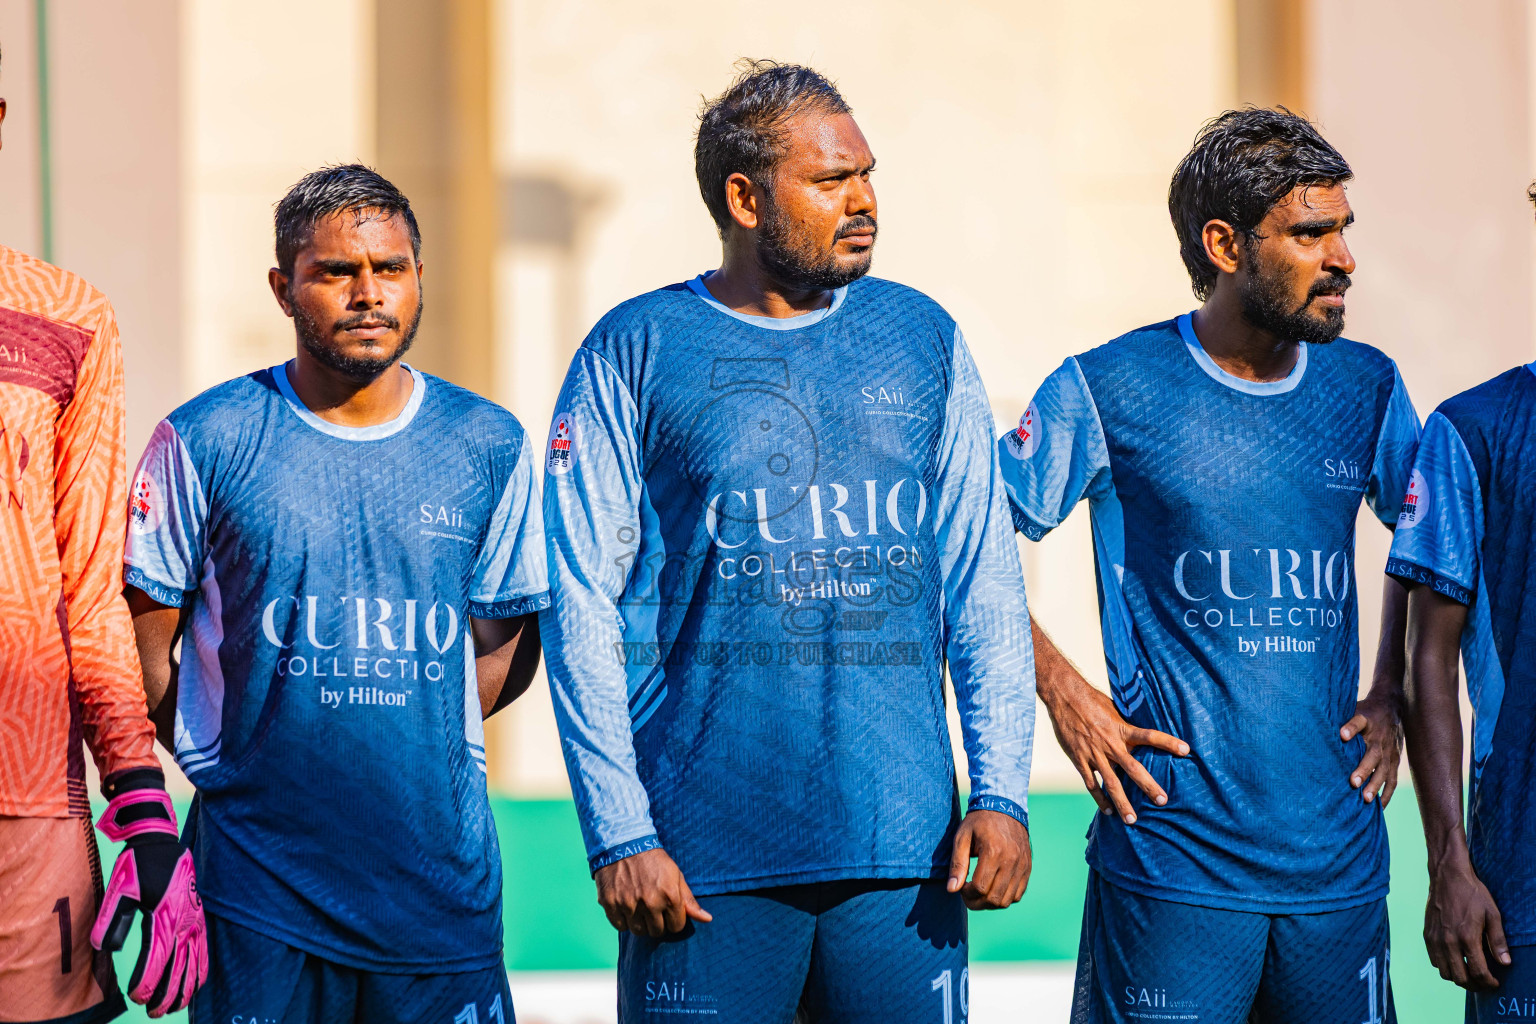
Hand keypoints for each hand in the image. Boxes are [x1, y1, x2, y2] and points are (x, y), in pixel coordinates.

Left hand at [91, 770, 206, 1017]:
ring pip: (194, 960)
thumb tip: (102, 948)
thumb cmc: (138, 866)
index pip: (158, 957)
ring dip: (185, 987)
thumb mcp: (119, 888)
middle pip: (179, 965)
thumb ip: (111, 918)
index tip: (138, 997)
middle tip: (154, 1012)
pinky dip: (202, 969)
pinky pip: (204, 948)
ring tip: (174, 1007)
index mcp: (163, 915)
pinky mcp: (198, 916)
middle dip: (167, 993)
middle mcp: (183, 920)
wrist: (161, 843)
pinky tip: (197, 984)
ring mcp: (194, 919)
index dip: (148, 981)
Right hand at [595, 847, 712, 937]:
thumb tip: (707, 919)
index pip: (676, 927)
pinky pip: (620, 926)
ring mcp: (629, 904)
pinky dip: (623, 920)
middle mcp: (650, 902)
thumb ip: (689, 901)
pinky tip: (626, 906)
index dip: (673, 919)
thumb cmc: (654, 861)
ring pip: (638, 931)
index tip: (668, 910)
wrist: (624, 843)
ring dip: (640, 923)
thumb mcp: (676, 876)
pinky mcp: (610, 903)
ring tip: (639, 907)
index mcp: (670, 896)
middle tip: (652, 908)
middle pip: (657, 932)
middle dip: (657, 923)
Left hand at [946, 809, 1030, 909]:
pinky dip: (1005, 897)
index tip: (960, 887)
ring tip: (979, 894)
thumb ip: (957, 864)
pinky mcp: (1027, 867)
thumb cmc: (979, 822)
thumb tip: (952, 889)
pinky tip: (993, 888)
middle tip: (967, 895)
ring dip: (990, 903)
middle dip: (977, 903)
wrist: (1004, 807)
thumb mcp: (962, 838)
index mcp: (993, 851)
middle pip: (994, 898)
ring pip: (1007, 900)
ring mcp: (1022, 865)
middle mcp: (1011, 860)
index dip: (967, 894)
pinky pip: (1018, 894)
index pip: (980, 888)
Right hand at [1043, 677, 1187, 823]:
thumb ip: (1126, 725)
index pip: (1149, 736)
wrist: (1065, 696)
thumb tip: (1141, 733)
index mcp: (1121, 729)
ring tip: (1132, 820)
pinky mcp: (1079, 759)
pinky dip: (1099, 798)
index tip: (1186, 750)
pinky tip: (1108, 810)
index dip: (1168, 742)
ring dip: (1122, 802)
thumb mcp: (1113, 708)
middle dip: (1148, 785)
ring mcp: (1094, 754)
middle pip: (1133, 768)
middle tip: (1162, 800)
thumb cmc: (1091, 700)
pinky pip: (1090, 783)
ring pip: (1111, 782)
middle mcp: (1110, 744)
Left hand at [1341, 688, 1402, 803]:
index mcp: (1366, 721)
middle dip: (1363, 769)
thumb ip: (1336, 717)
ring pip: (1384, 770)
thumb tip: (1308, 723)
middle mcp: (1378, 738)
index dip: (1351, 728)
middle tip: (1352, 782)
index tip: (1342, 735)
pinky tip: (1378, 808)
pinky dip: (1386, 794)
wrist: (1390, 708)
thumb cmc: (1363, 713)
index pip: (1358, 722)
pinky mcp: (1394, 762)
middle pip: (1372, 754)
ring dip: (1375, 785)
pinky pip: (1392, 780)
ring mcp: (1388, 752)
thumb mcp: (1351, 709)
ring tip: (1365, 799)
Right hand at [1425, 854, 1508, 989]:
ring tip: (1469, 974)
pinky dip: (1445, 966)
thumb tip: (1505, 963)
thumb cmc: (1472, 893)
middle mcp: (1448, 941)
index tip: (1495, 983)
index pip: (1478, 972)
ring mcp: (1435, 939)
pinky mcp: (1427, 935)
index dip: (1489, 982)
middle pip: (1459, 977)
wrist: (1447, 876)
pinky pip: (1434, 960)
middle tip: (1483, 983)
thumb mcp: (1492, 914)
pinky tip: (1455, 960)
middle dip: (1474, 985)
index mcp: (1467, 937)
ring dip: (1458, 978)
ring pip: (1444, 972)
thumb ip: (1498, 940)